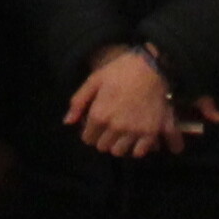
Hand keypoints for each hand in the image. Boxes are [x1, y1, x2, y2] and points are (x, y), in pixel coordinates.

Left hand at [64, 46, 179, 157]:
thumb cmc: (120, 71)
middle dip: (103, 138)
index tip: (96, 124)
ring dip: (119, 144)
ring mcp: (134, 131)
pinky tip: (137, 138)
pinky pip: (140, 152)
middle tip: (109, 127)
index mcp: (99, 115)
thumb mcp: (94, 80)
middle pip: (103, 147)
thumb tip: (67, 122)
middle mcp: (115, 127)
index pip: (88, 138)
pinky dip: (137, 147)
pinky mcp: (151, 133)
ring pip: (119, 152)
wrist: (151, 66)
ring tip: (122, 133)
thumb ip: (78, 102)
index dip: (90, 131)